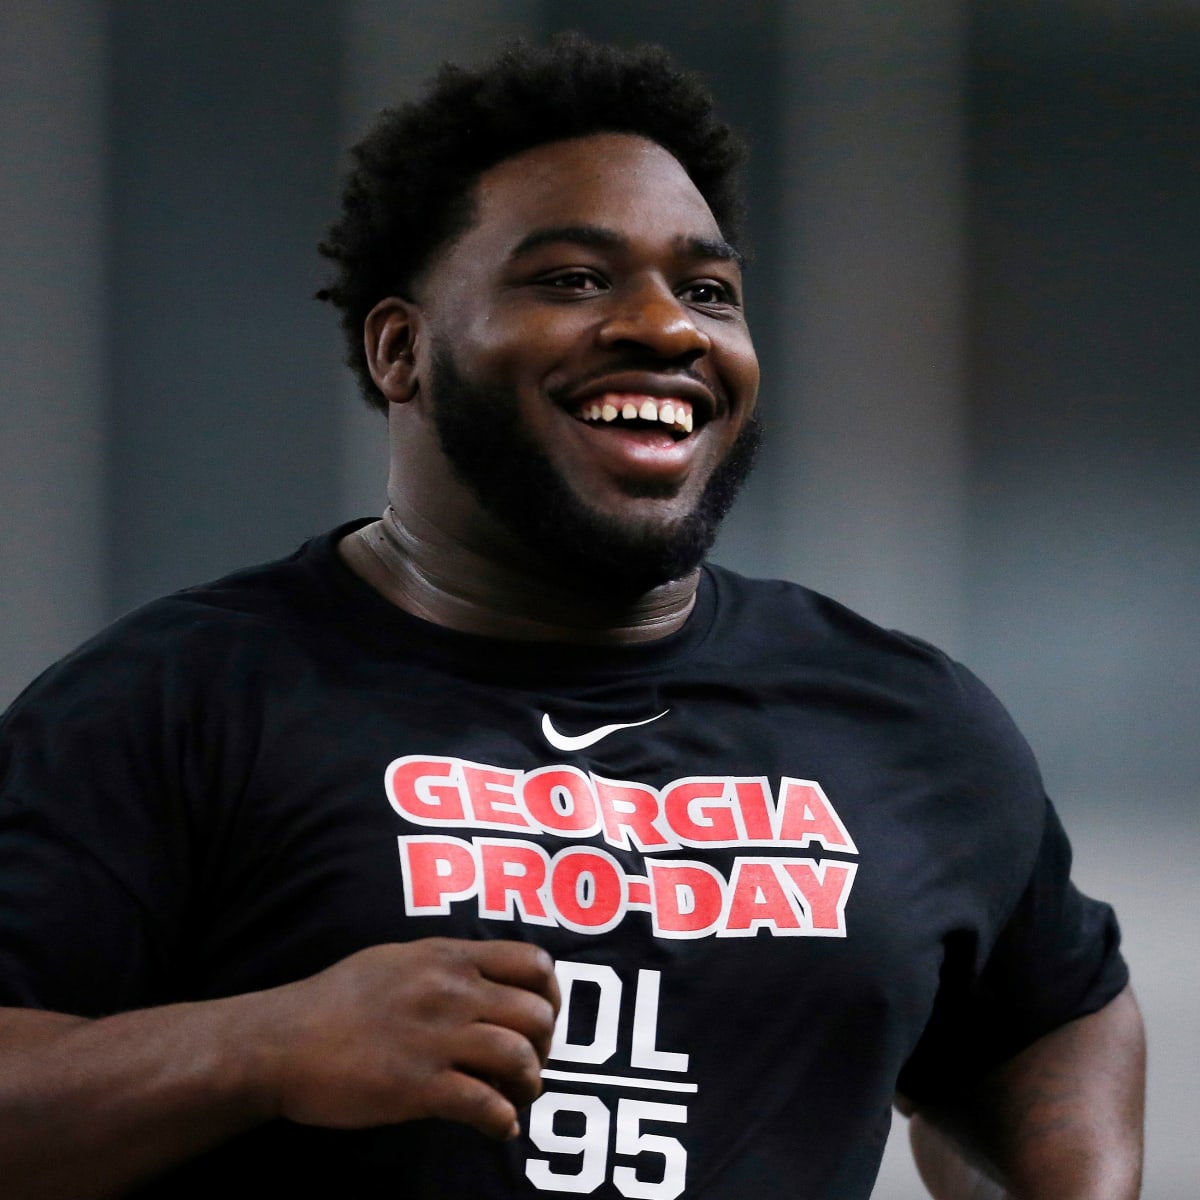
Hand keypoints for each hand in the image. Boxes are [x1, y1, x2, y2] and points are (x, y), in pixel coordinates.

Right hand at [262, 938, 559, 1139]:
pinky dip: (503, 1121)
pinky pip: (486, 1105)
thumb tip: (487, 978)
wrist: (281, 1042)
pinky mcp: (418, 1087)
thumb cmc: (336, 1001)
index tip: (542, 1019)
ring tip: (516, 1097)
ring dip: (530, 1084)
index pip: (534, 962)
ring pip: (521, 1058)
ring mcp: (435, 1038)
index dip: (551, 995)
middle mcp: (450, 991)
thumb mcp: (399, 959)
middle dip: (545, 1045)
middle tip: (529, 1065)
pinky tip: (497, 1127)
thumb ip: (447, 965)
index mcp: (448, 957)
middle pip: (537, 1014)